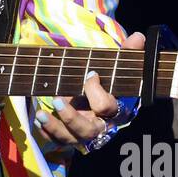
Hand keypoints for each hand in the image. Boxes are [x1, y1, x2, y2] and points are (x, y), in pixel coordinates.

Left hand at [34, 31, 145, 153]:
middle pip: (87, 130)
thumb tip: (138, 36)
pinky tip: (38, 119)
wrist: (98, 99)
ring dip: (54, 127)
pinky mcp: (69, 136)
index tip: (90, 73)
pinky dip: (46, 132)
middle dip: (70, 117)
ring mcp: (83, 134)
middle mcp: (99, 125)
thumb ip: (127, 53)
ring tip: (40, 114)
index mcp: (114, 110)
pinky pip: (57, 140)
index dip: (96, 90)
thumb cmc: (107, 81)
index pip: (106, 106)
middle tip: (56, 100)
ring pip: (70, 138)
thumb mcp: (116, 67)